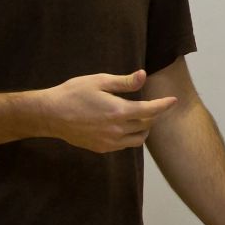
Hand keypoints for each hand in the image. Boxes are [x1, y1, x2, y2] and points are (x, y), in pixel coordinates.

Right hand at [39, 70, 177, 152]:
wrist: (51, 115)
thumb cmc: (74, 93)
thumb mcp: (99, 81)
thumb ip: (124, 82)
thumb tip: (144, 75)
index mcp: (118, 112)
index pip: (150, 111)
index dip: (163, 105)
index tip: (173, 100)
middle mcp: (117, 130)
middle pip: (146, 125)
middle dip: (152, 115)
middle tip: (151, 105)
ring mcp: (109, 142)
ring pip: (137, 139)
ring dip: (143, 129)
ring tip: (139, 117)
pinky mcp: (101, 149)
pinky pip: (124, 145)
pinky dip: (129, 137)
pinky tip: (123, 126)